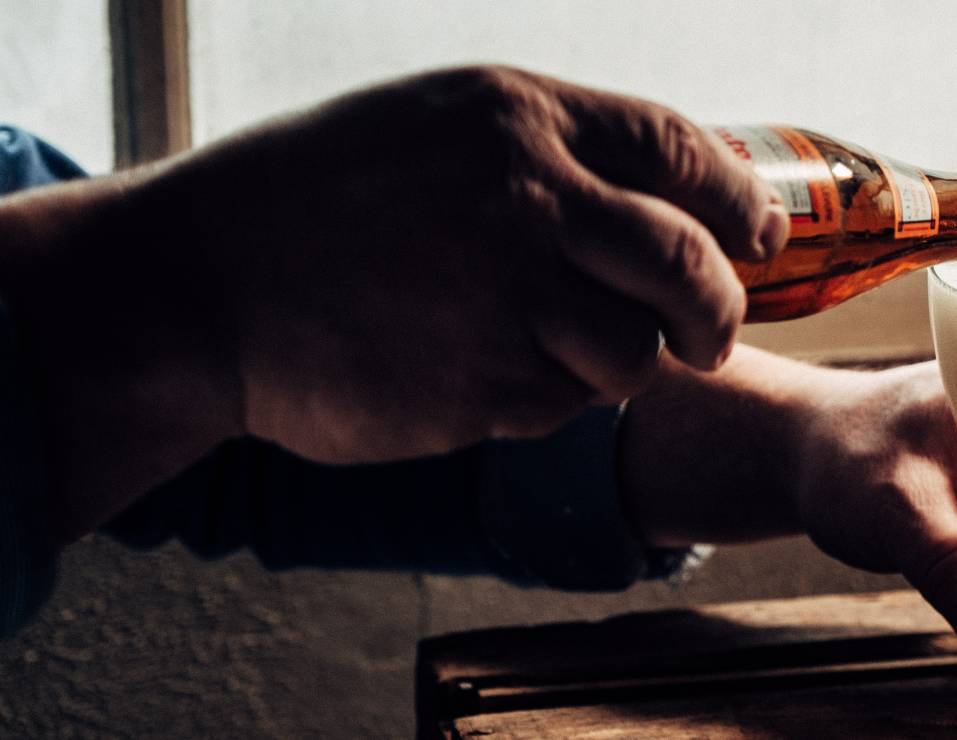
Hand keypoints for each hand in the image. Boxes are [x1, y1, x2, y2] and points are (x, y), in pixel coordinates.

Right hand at [0, 65, 786, 536]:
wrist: (198, 287)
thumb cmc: (318, 202)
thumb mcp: (437, 129)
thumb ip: (555, 155)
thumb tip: (679, 197)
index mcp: (519, 120)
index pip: (680, 150)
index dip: (736, 200)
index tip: (758, 236)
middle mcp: (528, 202)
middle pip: (688, 265)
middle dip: (717, 309)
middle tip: (709, 335)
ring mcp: (505, 299)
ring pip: (634, 353)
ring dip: (615, 364)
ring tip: (547, 349)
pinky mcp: (481, 388)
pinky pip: (563, 406)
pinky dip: (544, 400)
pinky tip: (475, 369)